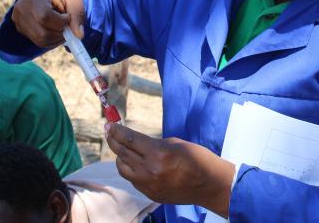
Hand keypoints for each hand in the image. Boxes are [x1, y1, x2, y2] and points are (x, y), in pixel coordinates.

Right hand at [11, 0, 84, 47]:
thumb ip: (77, 15)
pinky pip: (38, 41)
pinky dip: (51, 39)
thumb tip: (79, 36)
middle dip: (60, 32)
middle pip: (43, 32)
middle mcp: (22, 8)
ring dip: (57, 38)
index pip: (44, 16)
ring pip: (41, 40)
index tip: (68, 16)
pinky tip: (56, 29)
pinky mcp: (20, 28)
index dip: (61, 21)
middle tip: (68, 24)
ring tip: (62, 25)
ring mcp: (18, 19)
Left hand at [105, 123, 234, 217]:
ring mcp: (149, 184)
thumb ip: (154, 144)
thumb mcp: (175, 143)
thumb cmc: (198, 158)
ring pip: (123, 168)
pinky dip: (130, 169)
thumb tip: (137, 143)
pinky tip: (133, 163)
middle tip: (108, 132)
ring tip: (120, 149)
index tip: (109, 125)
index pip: (130, 140)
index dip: (117, 131)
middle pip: (123, 153)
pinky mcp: (150, 193)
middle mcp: (150, 170)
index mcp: (158, 153)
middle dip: (114, 140)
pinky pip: (133, 179)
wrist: (210, 185)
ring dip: (119, 157)